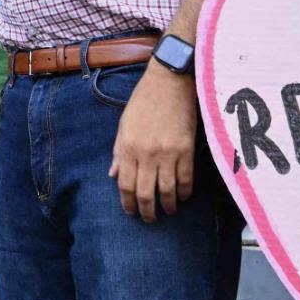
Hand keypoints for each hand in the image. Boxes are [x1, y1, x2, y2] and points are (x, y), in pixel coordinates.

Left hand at [111, 62, 198, 221]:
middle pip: (145, 193)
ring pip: (167, 190)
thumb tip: (113, 175)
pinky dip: (184, 192)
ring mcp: (168, 152)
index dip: (127, 203)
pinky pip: (185, 178)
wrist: (169, 81)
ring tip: (167, 211)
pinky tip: (183, 196)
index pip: (125, 185)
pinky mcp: (186, 149)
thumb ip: (119, 152)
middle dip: (147, 211)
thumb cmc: (143, 101)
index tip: (131, 212)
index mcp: (128, 148)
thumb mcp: (124, 124)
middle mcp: (146, 154)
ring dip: (167, 206)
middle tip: (149, 218)